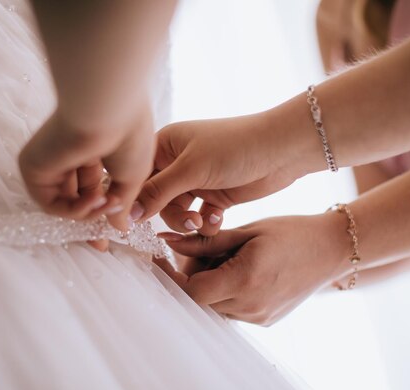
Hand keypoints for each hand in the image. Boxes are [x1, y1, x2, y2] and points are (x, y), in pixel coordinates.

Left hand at [19, 105, 155, 230]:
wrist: (109, 109)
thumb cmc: (129, 135)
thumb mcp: (132, 177)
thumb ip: (122, 205)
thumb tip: (122, 228)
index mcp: (92, 148)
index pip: (90, 187)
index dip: (102, 212)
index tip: (111, 235)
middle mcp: (67, 153)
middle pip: (73, 199)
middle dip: (89, 222)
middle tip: (101, 245)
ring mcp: (48, 159)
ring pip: (62, 204)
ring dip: (87, 213)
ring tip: (107, 204)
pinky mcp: (33, 166)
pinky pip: (51, 203)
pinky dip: (73, 209)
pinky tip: (93, 200)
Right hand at [133, 114, 308, 235]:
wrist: (282, 149)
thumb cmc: (235, 147)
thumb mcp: (191, 169)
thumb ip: (157, 192)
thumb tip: (127, 214)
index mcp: (164, 145)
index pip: (136, 176)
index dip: (132, 200)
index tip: (129, 224)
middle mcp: (176, 162)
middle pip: (155, 199)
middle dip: (171, 214)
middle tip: (189, 222)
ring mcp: (195, 179)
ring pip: (176, 212)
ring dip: (189, 222)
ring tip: (204, 223)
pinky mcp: (214, 194)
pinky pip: (198, 217)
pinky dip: (207, 222)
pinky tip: (219, 219)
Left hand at [157, 213, 351, 324]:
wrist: (331, 250)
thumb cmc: (290, 232)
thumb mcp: (246, 231)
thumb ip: (205, 241)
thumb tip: (167, 241)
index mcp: (246, 280)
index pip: (191, 292)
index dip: (170, 277)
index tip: (159, 260)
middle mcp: (251, 306)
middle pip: (199, 300)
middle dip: (190, 276)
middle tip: (200, 250)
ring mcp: (258, 317)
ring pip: (213, 306)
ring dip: (207, 284)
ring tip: (224, 258)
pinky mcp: (264, 320)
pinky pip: (230, 309)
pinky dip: (223, 291)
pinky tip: (237, 270)